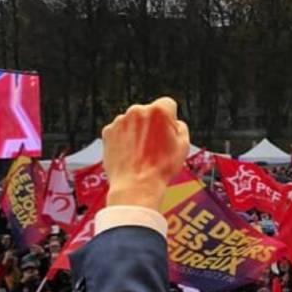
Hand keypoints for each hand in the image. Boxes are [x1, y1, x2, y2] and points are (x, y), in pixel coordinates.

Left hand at [102, 97, 189, 211]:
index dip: (170, 120)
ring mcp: (120, 121)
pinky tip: (130, 155)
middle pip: (149, 112)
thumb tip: (175, 124)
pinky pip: (119, 131)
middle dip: (153, 125)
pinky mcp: (108, 132)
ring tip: (142, 154)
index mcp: (158, 111)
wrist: (135, 186)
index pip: (168, 104)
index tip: (168, 132)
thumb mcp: (183, 147)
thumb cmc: (161, 168)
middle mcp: (137, 111)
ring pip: (133, 122)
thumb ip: (181, 128)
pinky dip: (124, 140)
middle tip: (156, 147)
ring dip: (138, 132)